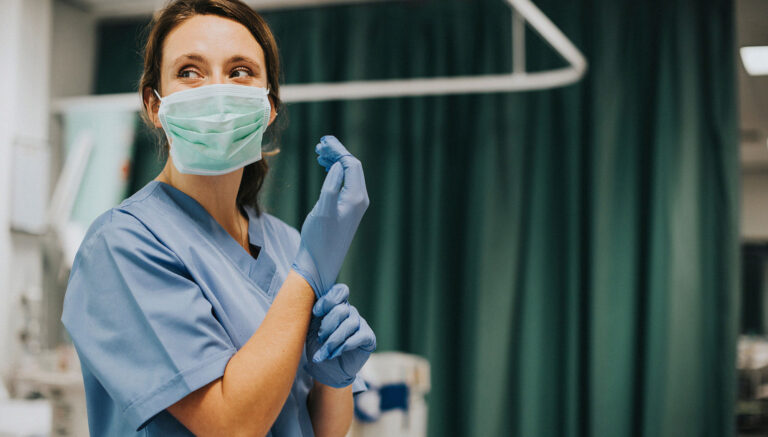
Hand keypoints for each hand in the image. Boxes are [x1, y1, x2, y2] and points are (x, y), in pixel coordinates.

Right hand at [292, 136, 368, 296]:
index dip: (338, 150)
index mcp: (356, 197)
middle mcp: (359, 200)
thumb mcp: (322, 210)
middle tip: (319, 145)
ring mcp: (355, 205)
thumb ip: (331, 186)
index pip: (351, 164)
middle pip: (352, 167)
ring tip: (319, 154)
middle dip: (337, 153)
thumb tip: (337, 166)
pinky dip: (335, 173)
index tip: (322, 142)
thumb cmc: (319, 239)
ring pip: (348, 174)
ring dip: (335, 162)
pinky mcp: (347, 210)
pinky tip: (324, 169)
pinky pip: (345, 184)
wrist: (319, 263)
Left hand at [305, 284, 375, 387]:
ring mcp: (360, 324)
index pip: (340, 291)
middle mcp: (350, 311)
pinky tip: (335, 354)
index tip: (316, 313)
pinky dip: (345, 345)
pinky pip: (359, 336)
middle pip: (342, 309)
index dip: (328, 300)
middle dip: (328, 325)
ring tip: (324, 352)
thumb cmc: (316, 346)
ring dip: (334, 340)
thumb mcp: (310, 328)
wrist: (325, 370)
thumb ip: (313, 313)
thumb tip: (310, 302)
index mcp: (336, 305)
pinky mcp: (368, 338)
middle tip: (319, 338)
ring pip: (350, 324)